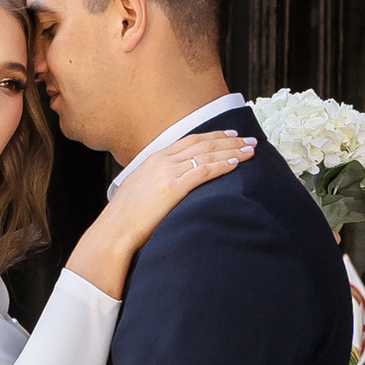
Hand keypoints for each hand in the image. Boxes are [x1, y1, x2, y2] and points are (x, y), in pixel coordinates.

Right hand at [67, 128, 254, 298]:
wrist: (114, 230)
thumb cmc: (125, 217)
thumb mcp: (140, 190)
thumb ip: (156, 181)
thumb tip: (170, 185)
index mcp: (153, 158)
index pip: (189, 141)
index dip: (212, 136)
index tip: (230, 134)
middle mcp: (162, 161)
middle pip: (202, 144)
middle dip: (229, 140)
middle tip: (249, 139)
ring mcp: (167, 173)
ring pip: (207, 155)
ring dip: (232, 151)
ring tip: (251, 150)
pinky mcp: (173, 188)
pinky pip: (203, 171)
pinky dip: (221, 166)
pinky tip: (236, 164)